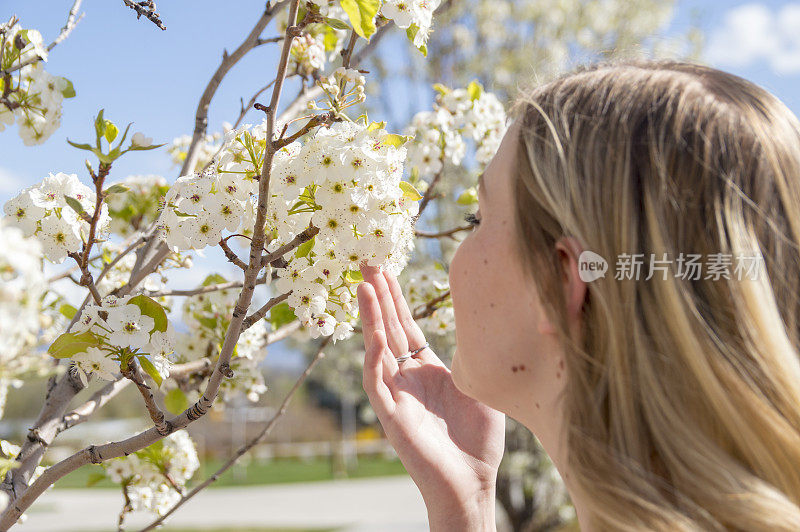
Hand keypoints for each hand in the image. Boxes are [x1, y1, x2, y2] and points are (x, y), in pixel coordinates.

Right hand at [357, 264, 505, 524]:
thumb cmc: (479, 438)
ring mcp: (397, 395)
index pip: (406, 325)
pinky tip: (374, 335)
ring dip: (371, 318)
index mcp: (427, 369)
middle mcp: (407, 377)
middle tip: (367, 263)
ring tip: (366, 286)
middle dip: (378, 296)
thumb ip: (470, 355)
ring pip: (378, 349)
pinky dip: (373, 358)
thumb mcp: (479, 384)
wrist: (472, 480)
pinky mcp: (391, 416)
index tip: (386, 270)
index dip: (395, 298)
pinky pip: (377, 382)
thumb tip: (484, 319)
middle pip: (389, 328)